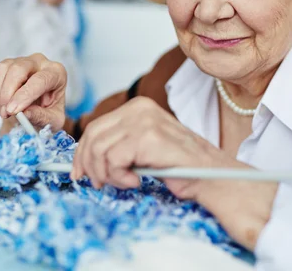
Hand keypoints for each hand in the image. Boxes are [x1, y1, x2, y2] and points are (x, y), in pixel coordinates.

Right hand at [0, 54, 66, 130]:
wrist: (37, 108)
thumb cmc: (48, 112)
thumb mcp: (53, 120)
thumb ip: (41, 117)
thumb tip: (24, 113)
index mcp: (56, 73)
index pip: (40, 79)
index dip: (25, 95)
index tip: (14, 111)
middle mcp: (39, 62)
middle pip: (18, 68)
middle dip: (8, 93)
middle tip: (5, 113)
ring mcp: (20, 60)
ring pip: (1, 70)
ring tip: (5, 109)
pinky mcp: (4, 65)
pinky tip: (0, 101)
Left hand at [72, 96, 222, 197]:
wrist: (210, 175)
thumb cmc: (178, 166)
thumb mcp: (142, 148)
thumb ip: (118, 145)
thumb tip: (85, 160)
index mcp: (136, 107)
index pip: (95, 127)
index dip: (82, 153)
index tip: (80, 173)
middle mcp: (139, 108)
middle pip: (92, 137)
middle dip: (89, 165)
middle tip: (100, 183)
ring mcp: (143, 121)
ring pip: (99, 150)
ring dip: (108, 174)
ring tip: (126, 181)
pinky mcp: (147, 137)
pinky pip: (112, 160)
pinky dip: (119, 177)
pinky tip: (136, 181)